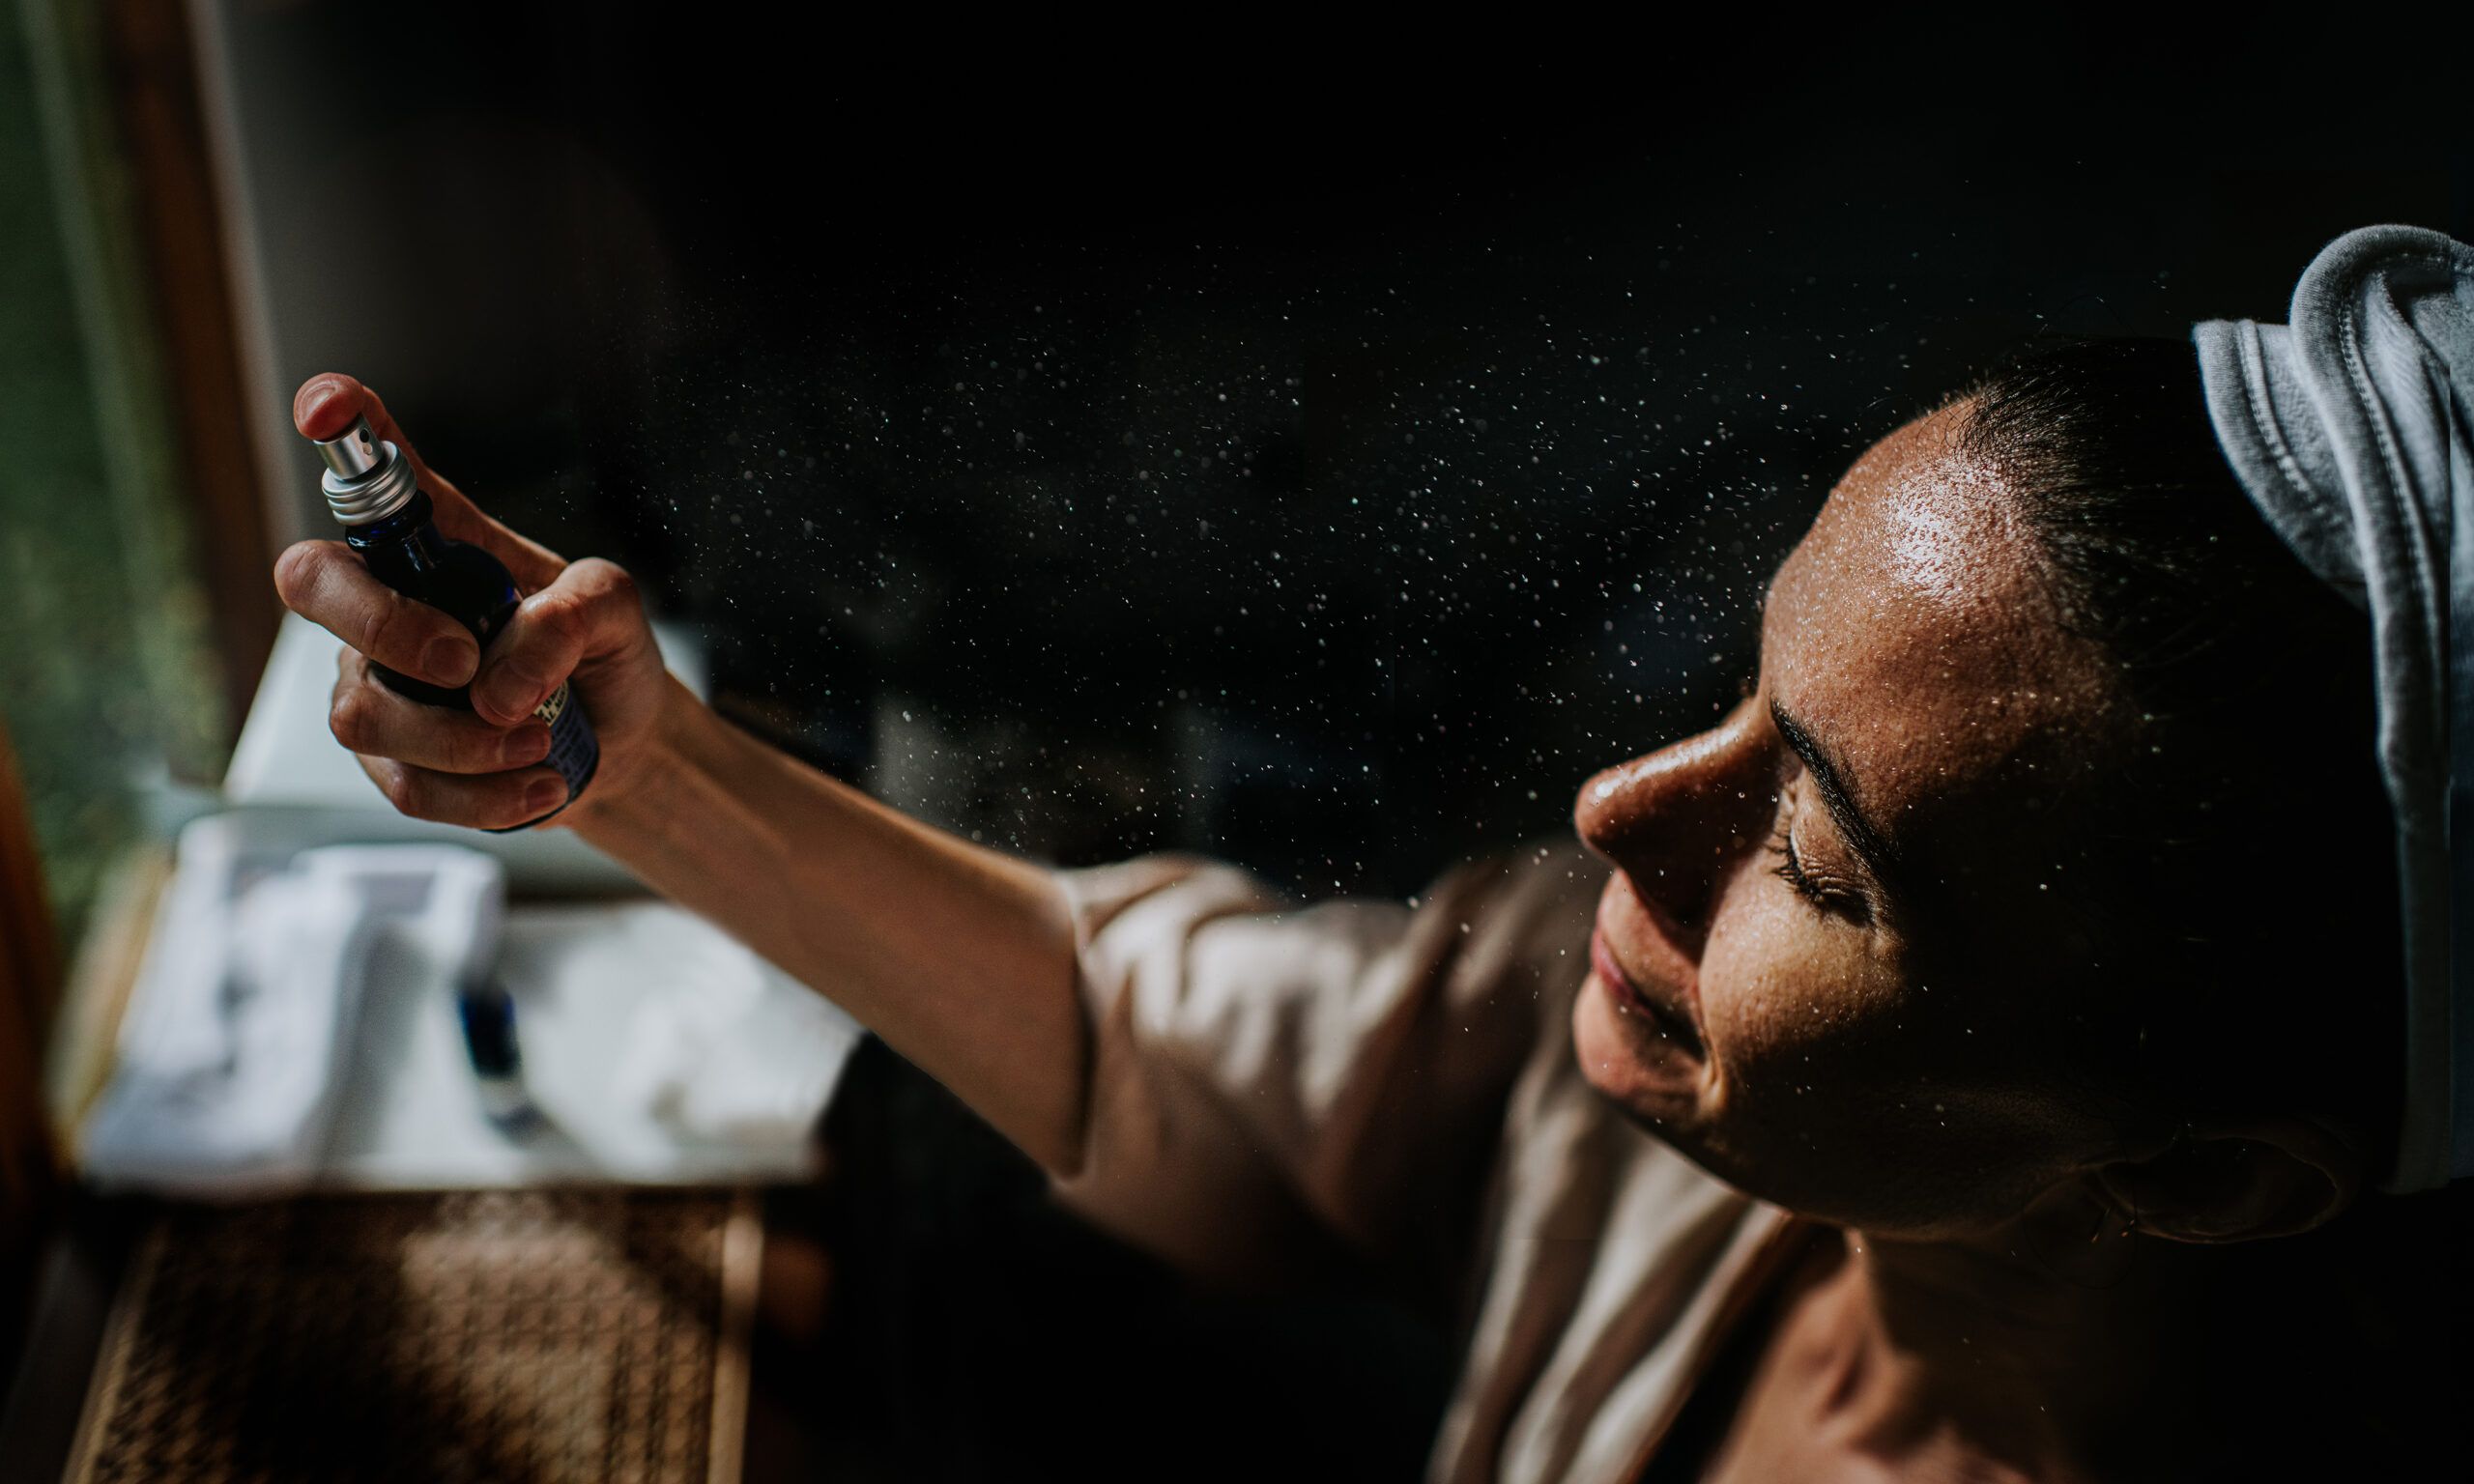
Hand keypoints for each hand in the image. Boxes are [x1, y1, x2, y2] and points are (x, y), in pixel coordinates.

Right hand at [273, 372, 677, 829]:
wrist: (622, 743)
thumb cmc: (601, 655)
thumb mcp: (617, 608)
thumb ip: (577, 608)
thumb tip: (500, 677)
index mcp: (438, 543)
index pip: (373, 474)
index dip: (342, 431)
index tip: (329, 404)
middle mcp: (388, 603)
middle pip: (312, 584)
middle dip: (383, 626)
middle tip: (467, 663)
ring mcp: (377, 684)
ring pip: (361, 712)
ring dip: (464, 741)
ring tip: (541, 739)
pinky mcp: (393, 762)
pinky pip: (406, 786)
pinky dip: (483, 795)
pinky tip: (539, 786)